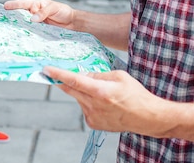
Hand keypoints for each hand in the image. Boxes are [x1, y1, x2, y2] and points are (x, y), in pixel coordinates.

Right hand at [4, 0, 74, 29]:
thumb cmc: (63, 11)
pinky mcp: (39, 31)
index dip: (14, 4)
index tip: (5, 6)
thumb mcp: (54, 8)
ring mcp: (36, 23)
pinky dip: (26, 34)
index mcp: (36, 4)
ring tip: (9, 30)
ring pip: (25, 24)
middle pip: (21, 15)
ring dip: (19, 27)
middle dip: (12, 17)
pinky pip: (31, 32)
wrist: (72, 22)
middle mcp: (34, 13)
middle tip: (3, 20)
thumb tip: (32, 19)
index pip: (23, 4)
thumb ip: (43, 12)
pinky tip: (21, 37)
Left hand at [43, 66, 161, 133]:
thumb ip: (99, 75)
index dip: (59, 75)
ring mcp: (92, 116)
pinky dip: (88, 101)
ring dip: (82, 91)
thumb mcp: (119, 76)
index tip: (47, 69)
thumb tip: (82, 74)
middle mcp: (94, 105)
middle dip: (62, 81)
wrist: (146, 117)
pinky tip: (103, 103)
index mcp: (101, 91)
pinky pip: (84, 107)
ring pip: (79, 98)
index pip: (74, 80)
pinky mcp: (93, 123)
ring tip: (102, 92)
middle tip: (52, 73)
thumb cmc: (136, 95)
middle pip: (71, 90)